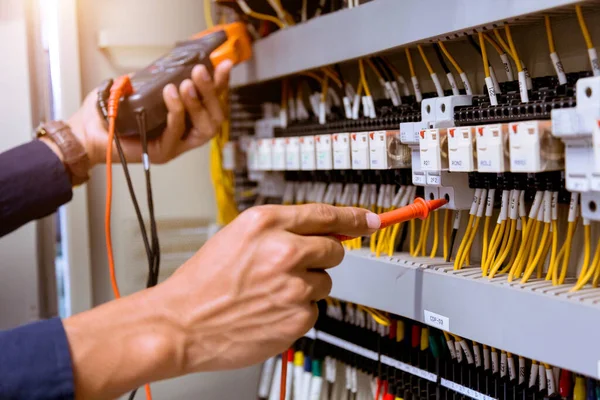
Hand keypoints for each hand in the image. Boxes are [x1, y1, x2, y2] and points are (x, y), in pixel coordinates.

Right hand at [63, 204, 379, 398]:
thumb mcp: (236, 236)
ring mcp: (293, 286)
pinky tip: (269, 311)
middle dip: (321, 257)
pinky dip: (296, 311)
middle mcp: (284, 251)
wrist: (181, 322)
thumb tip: (320, 231)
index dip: (354, 218)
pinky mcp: (297, 317)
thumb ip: (281, 229)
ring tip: (270, 292)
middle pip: (334, 249)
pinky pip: (313, 310)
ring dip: (305, 286)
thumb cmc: (203, 281)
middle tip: (294, 267)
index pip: (325, 214)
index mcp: (266, 223)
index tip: (372, 220)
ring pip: (324, 282)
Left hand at [66, 61, 232, 166]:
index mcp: (184, 116)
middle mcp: (185, 133)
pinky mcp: (163, 153)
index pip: (211, 101)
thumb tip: (172, 63)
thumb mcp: (137, 87)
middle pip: (215, 117)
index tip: (224, 64)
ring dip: (197, 103)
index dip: (220, 84)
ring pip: (204, 127)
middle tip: (200, 72)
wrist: (86, 132)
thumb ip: (156, 78)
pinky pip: (177, 132)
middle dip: (212, 92)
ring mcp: (176, 144)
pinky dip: (176, 112)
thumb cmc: (110, 112)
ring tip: (186, 84)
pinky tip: (170, 94)